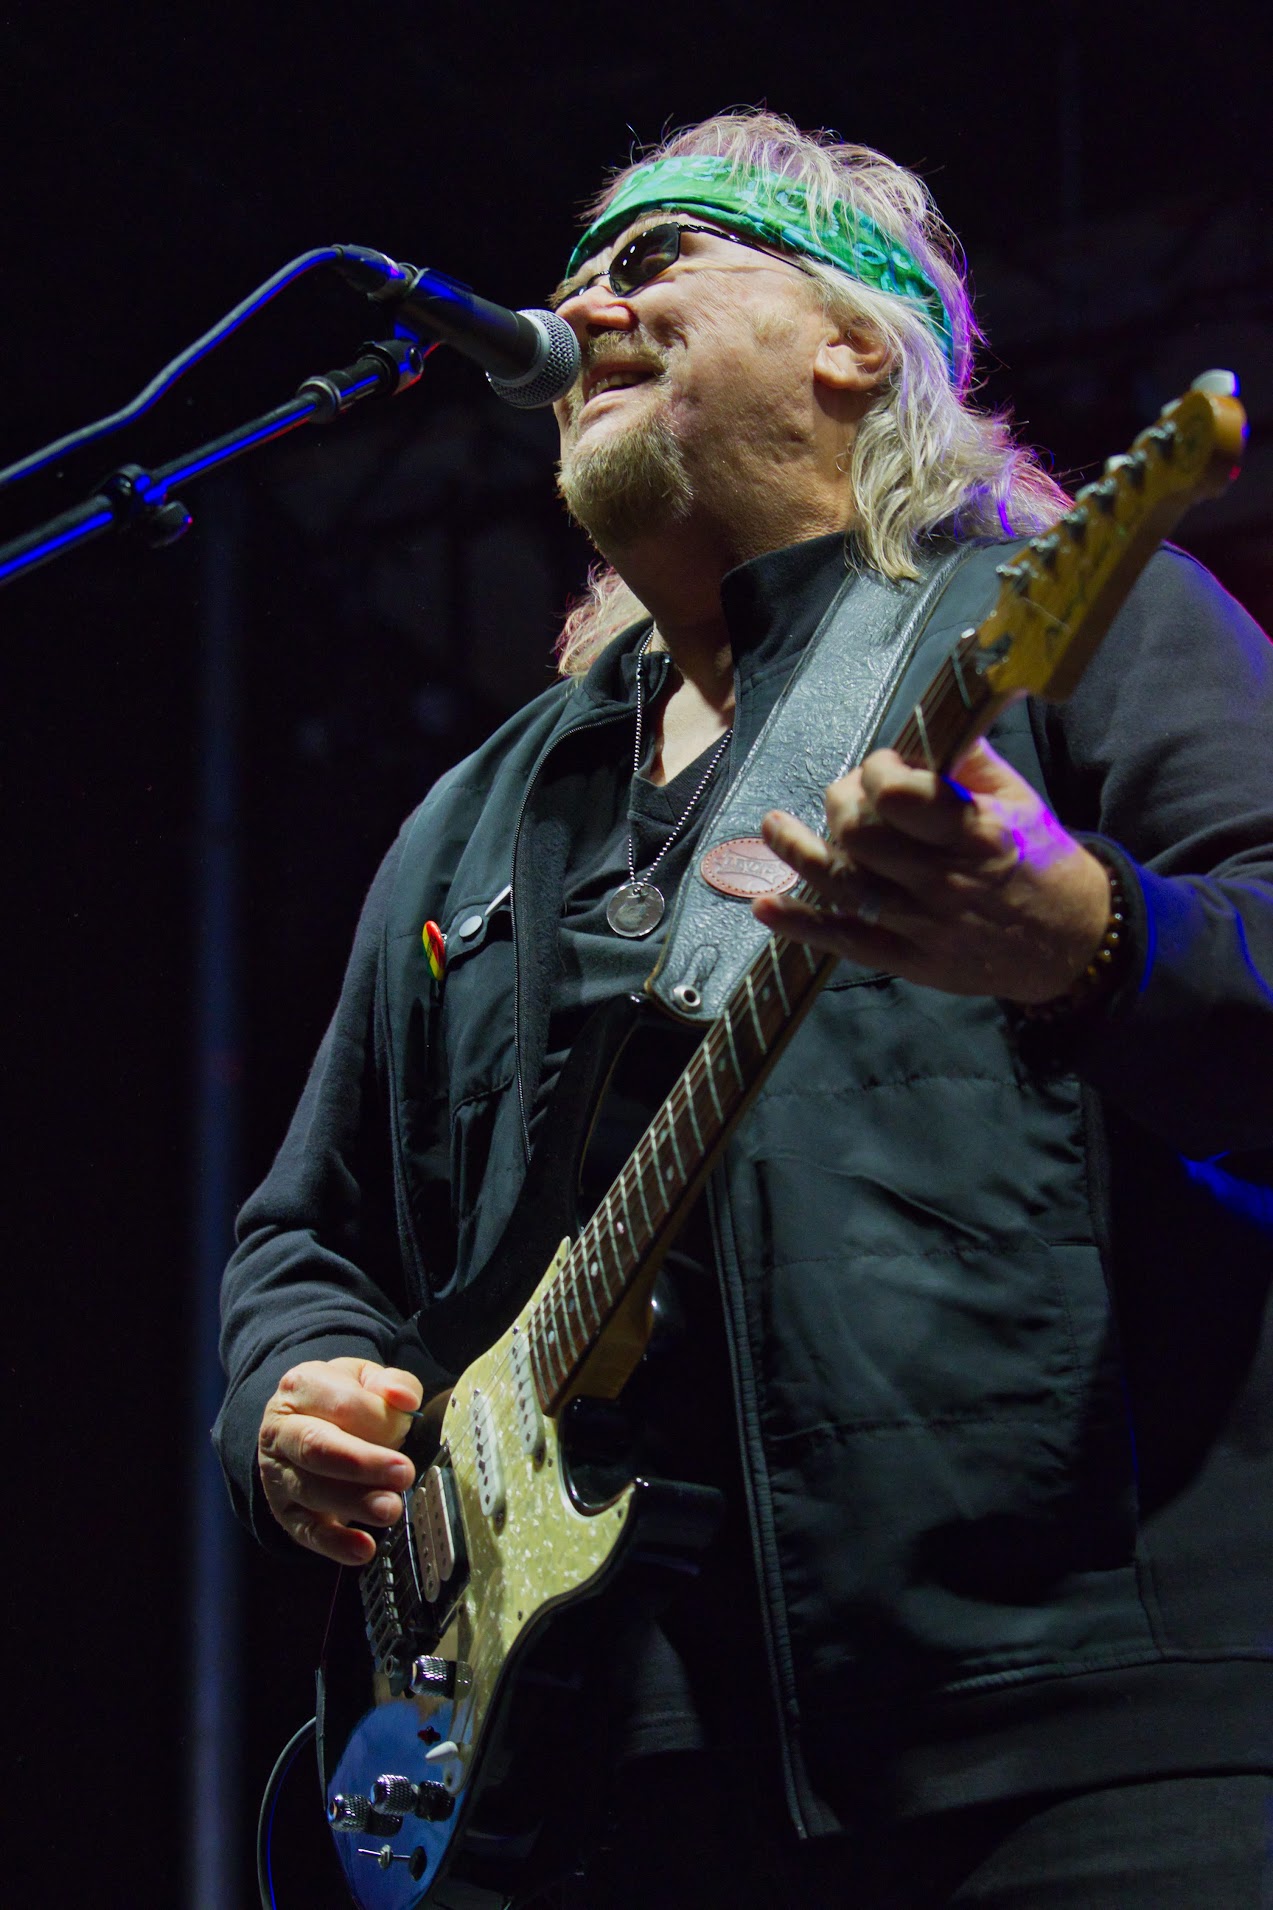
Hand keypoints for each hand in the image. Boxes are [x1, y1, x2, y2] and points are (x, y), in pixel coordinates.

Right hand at [257, 1356, 423, 1564]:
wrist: (300, 1425)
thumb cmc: (341, 1400)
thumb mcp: (364, 1379)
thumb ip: (390, 1383)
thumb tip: (404, 1398)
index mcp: (302, 1387)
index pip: (341, 1402)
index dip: (378, 1418)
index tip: (406, 1428)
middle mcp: (281, 1430)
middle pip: (316, 1446)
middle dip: (362, 1463)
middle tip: (403, 1473)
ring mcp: (278, 1474)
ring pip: (311, 1491)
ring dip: (354, 1503)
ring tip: (390, 1509)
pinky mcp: (285, 1513)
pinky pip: (306, 1532)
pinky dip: (335, 1544)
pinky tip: (363, 1549)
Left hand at [754, 738, 1110, 1002]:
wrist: (1070, 943)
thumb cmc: (1041, 861)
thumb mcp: (1020, 801)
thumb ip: (970, 763)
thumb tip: (925, 726)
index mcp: (976, 834)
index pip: (899, 795)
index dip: (877, 770)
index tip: (883, 766)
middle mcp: (944, 879)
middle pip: (860, 836)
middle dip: (840, 802)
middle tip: (846, 795)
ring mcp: (922, 923)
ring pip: (841, 884)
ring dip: (796, 852)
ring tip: (773, 827)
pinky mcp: (908, 958)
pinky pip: (844, 940)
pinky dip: (800, 925)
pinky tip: (765, 906)